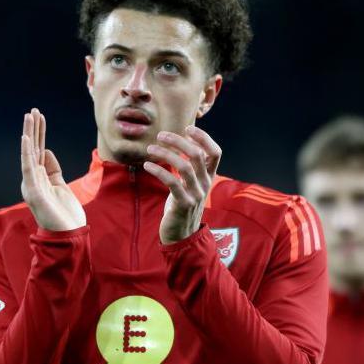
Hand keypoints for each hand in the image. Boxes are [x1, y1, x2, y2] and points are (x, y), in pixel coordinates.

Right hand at [20, 108, 85, 230]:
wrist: (68, 236)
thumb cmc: (65, 214)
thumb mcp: (61, 185)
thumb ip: (53, 169)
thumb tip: (46, 151)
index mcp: (39, 178)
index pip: (38, 151)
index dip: (40, 133)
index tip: (40, 116)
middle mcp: (33, 180)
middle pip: (33, 149)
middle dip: (33, 129)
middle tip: (33, 110)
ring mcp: (32, 185)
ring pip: (29, 154)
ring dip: (29, 135)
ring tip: (29, 117)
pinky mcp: (34, 191)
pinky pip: (28, 168)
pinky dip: (27, 152)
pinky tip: (26, 138)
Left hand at [143, 126, 221, 244]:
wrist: (182, 235)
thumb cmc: (182, 205)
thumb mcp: (190, 184)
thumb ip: (190, 167)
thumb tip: (180, 143)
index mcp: (208, 177)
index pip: (215, 152)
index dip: (204, 137)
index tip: (188, 128)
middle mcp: (205, 184)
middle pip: (197, 154)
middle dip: (178, 141)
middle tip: (161, 135)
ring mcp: (196, 194)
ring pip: (184, 166)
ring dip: (165, 154)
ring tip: (150, 148)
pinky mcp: (183, 204)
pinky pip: (172, 182)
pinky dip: (159, 170)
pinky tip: (147, 165)